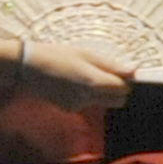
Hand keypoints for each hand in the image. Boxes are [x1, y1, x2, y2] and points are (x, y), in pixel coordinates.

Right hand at [18, 40, 135, 110]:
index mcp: (94, 82)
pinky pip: (88, 104)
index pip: (124, 89)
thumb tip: (134, 71)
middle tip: (104, 74)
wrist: (27, 66)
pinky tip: (72, 84)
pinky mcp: (69, 109)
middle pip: (118, 100)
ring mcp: (78, 105)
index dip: (125, 80)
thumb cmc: (58, 54)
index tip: (118, 71)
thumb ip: (111, 65)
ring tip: (84, 76)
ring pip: (103, 102)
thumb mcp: (86, 54)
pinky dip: (86, 96)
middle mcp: (88, 97)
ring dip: (102, 92)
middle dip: (117, 89)